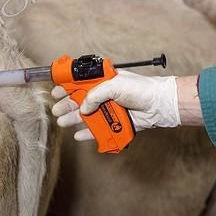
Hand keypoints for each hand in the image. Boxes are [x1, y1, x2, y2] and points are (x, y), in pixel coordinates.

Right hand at [51, 70, 180, 140]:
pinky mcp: (114, 122)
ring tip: (62, 122)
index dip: (67, 86)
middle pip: (80, 99)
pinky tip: (78, 135)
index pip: (81, 82)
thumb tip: (83, 107)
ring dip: (73, 118)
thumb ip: (94, 95)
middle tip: (56, 109)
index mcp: (103, 80)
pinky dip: (87, 132)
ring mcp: (109, 108)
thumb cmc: (140, 89)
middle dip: (67, 104)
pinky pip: (98, 129)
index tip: (56, 91)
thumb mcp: (113, 86)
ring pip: (87, 115)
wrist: (158, 105)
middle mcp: (105, 94)